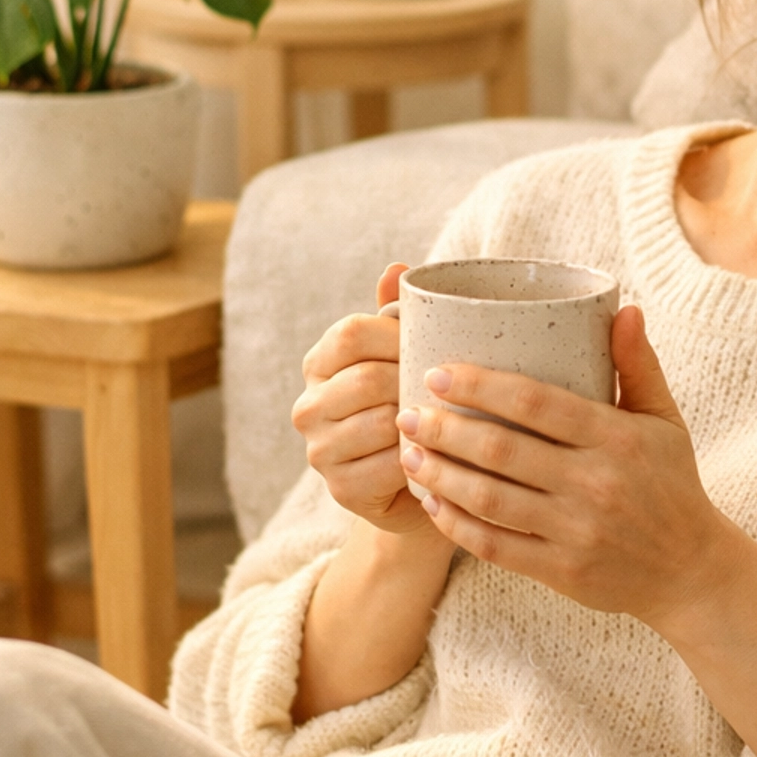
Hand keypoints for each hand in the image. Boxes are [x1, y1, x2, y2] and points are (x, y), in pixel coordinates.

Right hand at [292, 264, 435, 535]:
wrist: (414, 482)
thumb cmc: (410, 405)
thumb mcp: (404, 357)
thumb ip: (397, 315)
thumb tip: (396, 268)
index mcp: (319, 363)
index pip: (351, 333)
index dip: (398, 336)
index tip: (433, 344)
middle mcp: (308, 406)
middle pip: (367, 378)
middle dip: (414, 381)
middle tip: (448, 388)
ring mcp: (320, 450)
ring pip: (380, 422)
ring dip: (420, 422)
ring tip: (446, 419)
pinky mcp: (340, 489)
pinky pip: (389, 465)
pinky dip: (420, 459)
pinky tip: (437, 453)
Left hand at [395, 305, 737, 628]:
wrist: (691, 572)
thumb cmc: (672, 485)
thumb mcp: (665, 421)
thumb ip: (638, 365)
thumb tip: (623, 308)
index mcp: (617, 438)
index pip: (535, 403)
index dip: (480, 387)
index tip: (438, 374)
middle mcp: (595, 484)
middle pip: (501, 450)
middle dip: (444, 429)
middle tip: (407, 411)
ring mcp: (576, 531)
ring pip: (490, 499)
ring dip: (440, 475)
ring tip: (408, 454)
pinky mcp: (563, 572)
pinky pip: (496, 546)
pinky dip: (457, 525)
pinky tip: (432, 504)